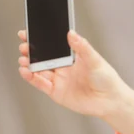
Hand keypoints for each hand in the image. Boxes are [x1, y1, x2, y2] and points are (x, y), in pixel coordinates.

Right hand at [17, 29, 133, 118]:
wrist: (110, 101)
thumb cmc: (106, 79)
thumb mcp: (95, 60)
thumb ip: (82, 47)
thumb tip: (71, 33)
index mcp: (72, 57)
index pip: (53, 46)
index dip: (41, 40)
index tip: (28, 33)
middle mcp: (63, 67)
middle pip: (43, 57)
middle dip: (31, 51)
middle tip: (24, 45)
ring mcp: (59, 79)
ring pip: (39, 70)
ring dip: (29, 64)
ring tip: (23, 59)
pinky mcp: (56, 92)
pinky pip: (40, 83)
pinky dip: (31, 77)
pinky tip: (25, 71)